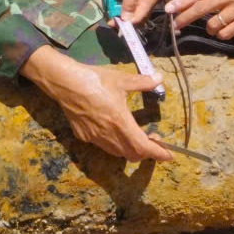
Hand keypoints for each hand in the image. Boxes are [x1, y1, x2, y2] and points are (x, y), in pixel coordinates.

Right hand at [21, 46, 172, 162]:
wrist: (65, 83)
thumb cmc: (94, 80)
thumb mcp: (121, 79)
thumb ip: (142, 82)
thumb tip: (159, 78)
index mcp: (121, 123)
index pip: (144, 147)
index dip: (159, 153)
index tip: (169, 155)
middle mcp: (109, 136)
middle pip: (132, 154)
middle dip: (145, 151)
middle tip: (152, 138)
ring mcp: (94, 138)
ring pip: (117, 152)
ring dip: (129, 149)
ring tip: (134, 135)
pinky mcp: (83, 136)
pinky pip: (102, 145)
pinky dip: (112, 143)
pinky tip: (110, 129)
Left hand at [113, 0, 161, 24]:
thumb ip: (129, 2)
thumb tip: (127, 20)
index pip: (140, 17)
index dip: (128, 23)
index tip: (115, 25)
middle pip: (137, 15)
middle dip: (124, 19)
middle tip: (110, 21)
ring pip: (132, 10)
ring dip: (122, 12)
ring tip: (110, 13)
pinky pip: (130, 2)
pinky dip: (122, 5)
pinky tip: (114, 5)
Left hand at [164, 0, 233, 38]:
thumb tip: (186, 1)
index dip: (182, 2)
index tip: (169, 9)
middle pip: (202, 8)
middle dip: (186, 17)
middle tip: (175, 25)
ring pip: (213, 24)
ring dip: (208, 28)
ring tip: (211, 26)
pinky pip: (226, 33)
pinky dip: (220, 34)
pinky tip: (222, 30)